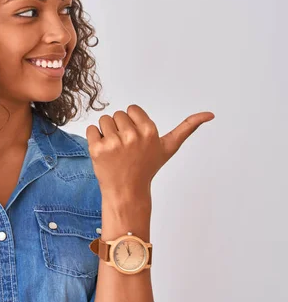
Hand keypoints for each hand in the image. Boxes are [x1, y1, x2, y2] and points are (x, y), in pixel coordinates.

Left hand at [85, 105, 214, 198]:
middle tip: (126, 148)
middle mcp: (132, 135)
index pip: (131, 109)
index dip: (132, 123)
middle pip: (117, 114)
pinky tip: (104, 153)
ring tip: (115, 150)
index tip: (136, 139)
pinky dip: (94, 138)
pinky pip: (91, 129)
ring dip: (106, 132)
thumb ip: (188, 128)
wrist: (127, 191)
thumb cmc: (147, 167)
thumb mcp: (169, 147)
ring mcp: (114, 143)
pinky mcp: (97, 149)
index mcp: (149, 131)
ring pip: (104, 120)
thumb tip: (210, 114)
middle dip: (120, 128)